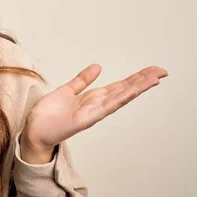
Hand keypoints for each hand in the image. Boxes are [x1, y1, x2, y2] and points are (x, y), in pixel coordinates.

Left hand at [20, 64, 168, 162]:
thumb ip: (82, 80)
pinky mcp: (84, 120)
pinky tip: (130, 92)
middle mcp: (96, 106)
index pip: (119, 86)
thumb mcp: (67, 91)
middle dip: (143, 81)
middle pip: (124, 91)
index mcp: (93, 99)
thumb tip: (98, 67)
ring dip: (137, 88)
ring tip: (154, 78)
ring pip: (119, 98)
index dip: (136, 78)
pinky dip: (117, 99)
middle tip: (162, 71)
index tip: (152, 70)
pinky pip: (104, 108)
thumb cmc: (48, 114)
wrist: (34, 130)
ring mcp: (92, 113)